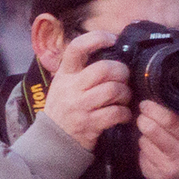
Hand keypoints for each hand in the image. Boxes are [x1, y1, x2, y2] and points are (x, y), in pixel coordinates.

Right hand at [41, 30, 133, 152]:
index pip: (77, 48)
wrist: (53, 140)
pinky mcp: (90, 124)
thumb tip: (108, 52)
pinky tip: (123, 115)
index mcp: (65, 74)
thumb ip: (80, 70)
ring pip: (113, 90)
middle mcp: (71, 88)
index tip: (112, 39)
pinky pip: (115, 113)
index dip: (96, 38)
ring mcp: (80, 106)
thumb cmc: (63, 108)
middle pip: (104, 69)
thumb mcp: (63, 84)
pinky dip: (125, 113)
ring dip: (125, 93)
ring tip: (124, 98)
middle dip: (121, 72)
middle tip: (124, 78)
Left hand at [138, 103, 178, 178]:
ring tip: (151, 133)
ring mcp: (167, 169)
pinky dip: (145, 151)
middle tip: (144, 114)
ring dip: (144, 135)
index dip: (154, 108)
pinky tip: (153, 150)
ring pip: (143, 142)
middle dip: (143, 118)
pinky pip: (142, 158)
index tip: (147, 103)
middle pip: (151, 129)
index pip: (170, 119)